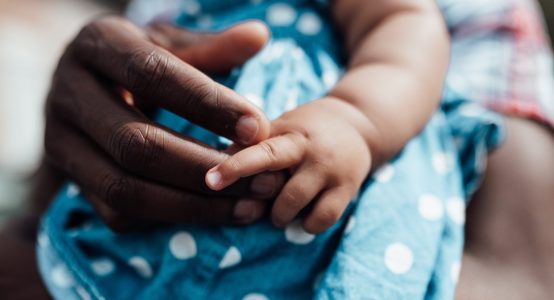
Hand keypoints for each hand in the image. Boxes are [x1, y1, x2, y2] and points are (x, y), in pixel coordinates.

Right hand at [44, 17, 285, 229]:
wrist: (85, 85)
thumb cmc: (138, 60)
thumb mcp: (169, 44)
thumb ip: (211, 47)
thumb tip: (260, 36)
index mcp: (97, 46)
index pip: (151, 75)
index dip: (208, 104)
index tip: (260, 128)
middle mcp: (69, 94)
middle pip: (137, 144)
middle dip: (206, 169)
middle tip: (264, 181)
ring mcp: (60, 142)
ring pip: (124, 188)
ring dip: (193, 205)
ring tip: (249, 206)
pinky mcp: (68, 177)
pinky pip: (116, 213)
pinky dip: (167, 219)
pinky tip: (211, 214)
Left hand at [206, 98, 371, 232]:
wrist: (360, 125)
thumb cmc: (306, 130)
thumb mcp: (280, 128)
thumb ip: (251, 147)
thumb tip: (211, 166)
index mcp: (289, 136)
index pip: (260, 151)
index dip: (234, 166)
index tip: (210, 181)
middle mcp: (310, 152)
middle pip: (276, 185)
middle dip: (259, 202)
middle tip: (260, 200)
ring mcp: (330, 172)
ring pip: (294, 206)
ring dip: (279, 216)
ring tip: (281, 210)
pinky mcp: (347, 190)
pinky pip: (321, 220)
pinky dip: (306, 225)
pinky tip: (304, 216)